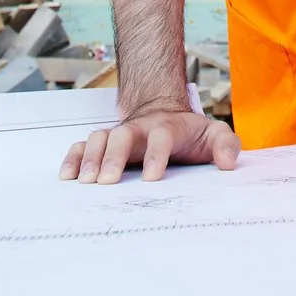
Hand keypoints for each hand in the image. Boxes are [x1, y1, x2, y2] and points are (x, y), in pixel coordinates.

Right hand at [59, 106, 240, 183]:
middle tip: (107, 182)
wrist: (166, 114)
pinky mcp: (105, 142)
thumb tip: (228, 162)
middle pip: (123, 134)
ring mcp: (120, 133)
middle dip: (113, 156)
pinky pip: (84, 146)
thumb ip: (226, 145)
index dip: (156, 155)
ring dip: (91, 158)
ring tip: (84, 182)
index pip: (161, 136)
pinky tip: (67, 176)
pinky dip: (74, 158)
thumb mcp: (214, 134)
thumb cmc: (191, 133)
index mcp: (168, 126)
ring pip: (100, 138)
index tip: (151, 178)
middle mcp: (139, 127)